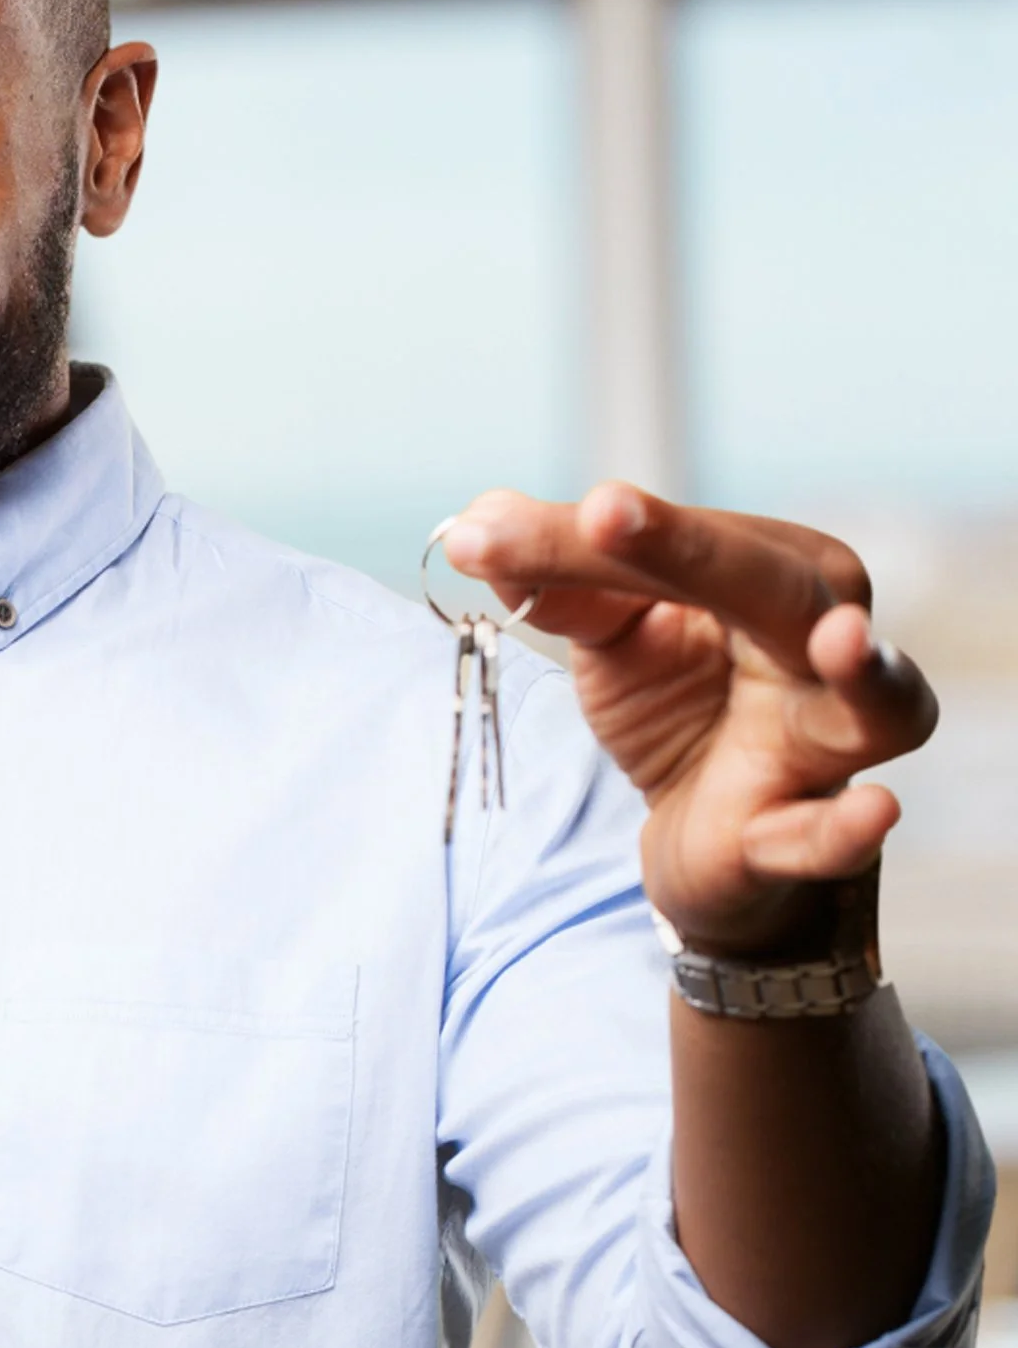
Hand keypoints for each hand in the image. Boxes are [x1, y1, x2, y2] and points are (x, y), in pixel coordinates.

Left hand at [441, 482, 937, 953]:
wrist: (705, 831)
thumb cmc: (675, 699)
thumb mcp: (609, 632)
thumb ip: (556, 578)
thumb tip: (475, 523)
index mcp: (777, 570)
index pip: (685, 541)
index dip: (584, 536)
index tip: (489, 530)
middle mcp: (828, 640)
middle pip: (772, 588)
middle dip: (690, 552)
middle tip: (605, 514)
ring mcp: (830, 741)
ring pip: (872, 704)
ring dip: (862, 674)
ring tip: (838, 640)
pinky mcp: (806, 833)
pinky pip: (834, 833)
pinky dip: (847, 828)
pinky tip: (872, 811)